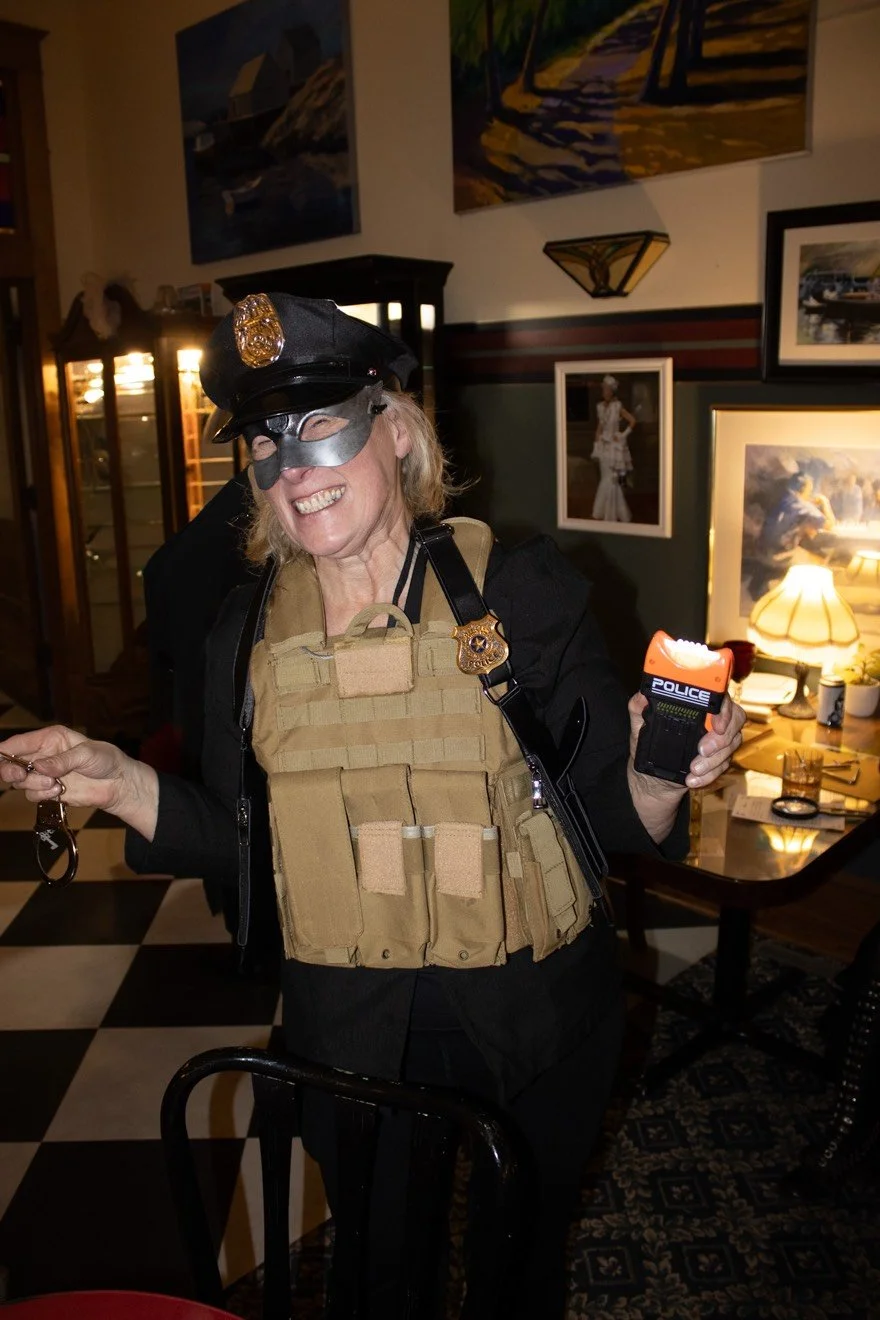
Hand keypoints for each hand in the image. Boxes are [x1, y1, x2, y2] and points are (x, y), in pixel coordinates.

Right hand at [0, 725, 130, 811]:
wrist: (118, 784)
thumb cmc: (106, 760)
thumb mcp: (86, 754)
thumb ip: (62, 761)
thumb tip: (38, 767)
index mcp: (49, 739)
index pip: (17, 743)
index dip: (4, 751)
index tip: (1, 759)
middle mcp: (42, 755)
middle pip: (10, 763)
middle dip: (12, 770)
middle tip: (22, 775)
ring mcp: (43, 774)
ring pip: (20, 782)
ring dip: (33, 785)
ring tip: (55, 784)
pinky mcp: (48, 791)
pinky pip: (32, 795)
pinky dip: (42, 795)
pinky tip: (60, 792)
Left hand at [625, 693, 744, 842]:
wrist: (652, 776)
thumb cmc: (648, 744)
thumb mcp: (639, 725)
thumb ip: (639, 708)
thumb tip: (641, 696)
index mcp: (697, 705)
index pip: (720, 698)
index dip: (724, 710)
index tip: (716, 725)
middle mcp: (712, 719)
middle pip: (735, 721)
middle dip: (720, 739)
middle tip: (702, 751)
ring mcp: (719, 739)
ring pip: (731, 745)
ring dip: (713, 761)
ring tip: (694, 770)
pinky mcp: (720, 759)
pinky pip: (723, 765)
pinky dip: (709, 775)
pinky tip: (694, 779)